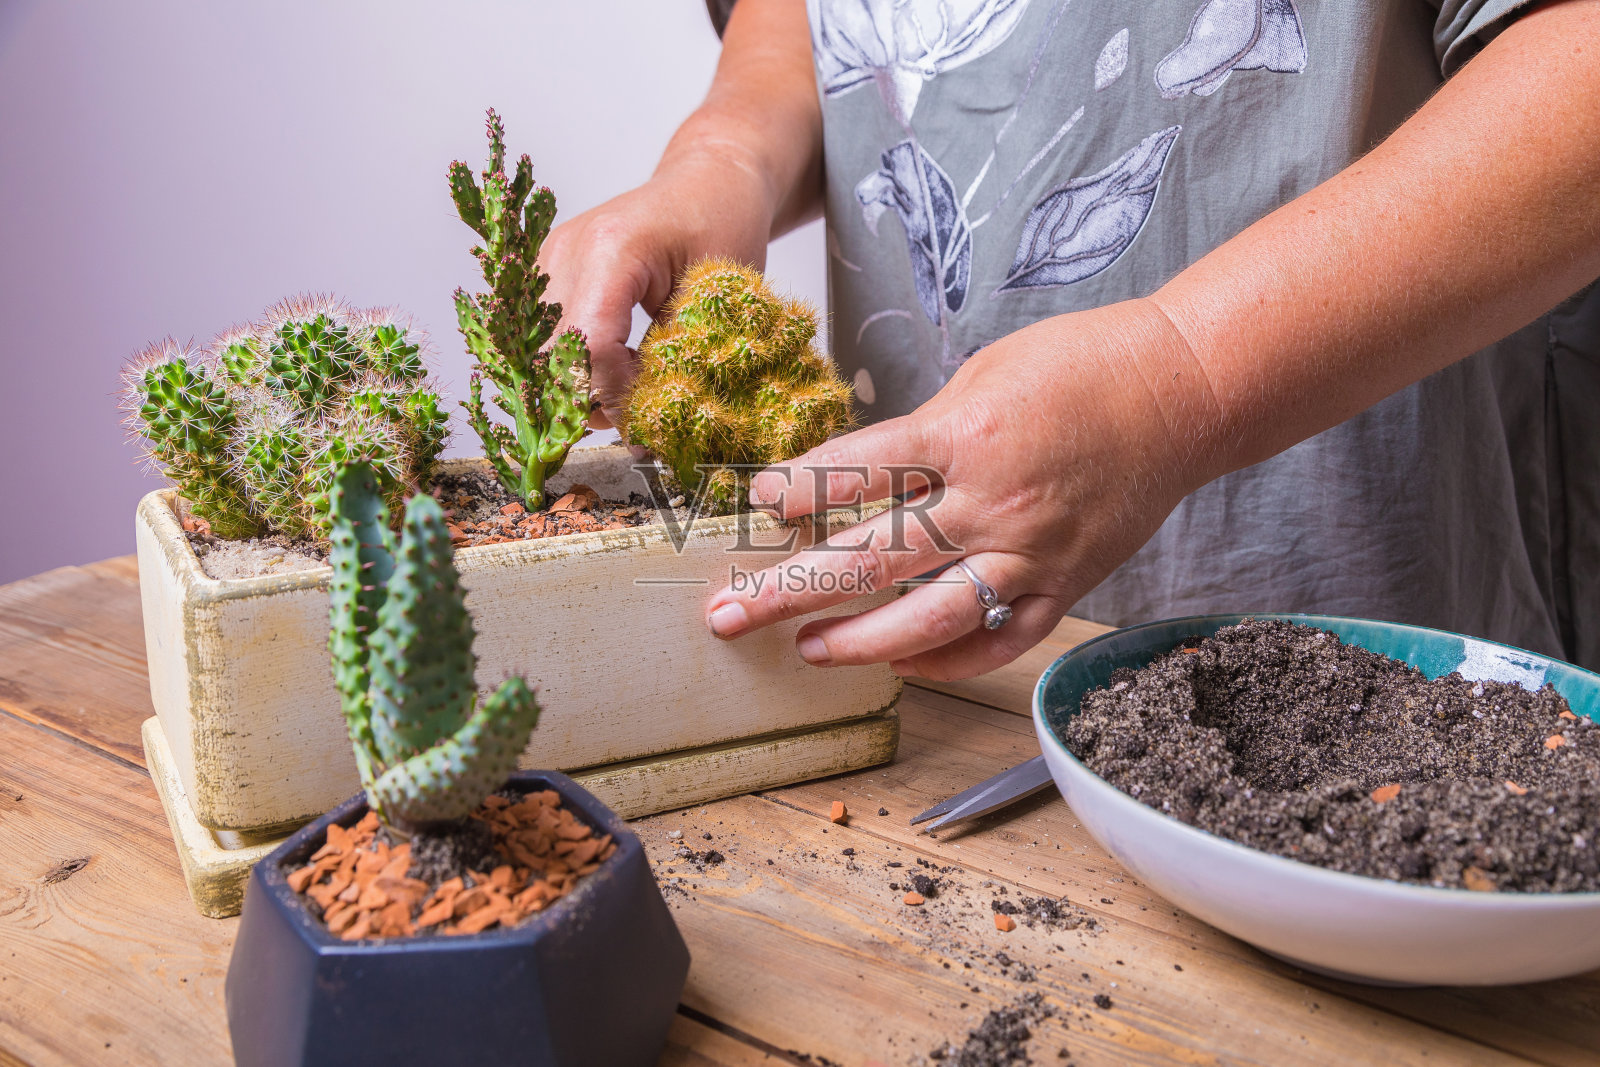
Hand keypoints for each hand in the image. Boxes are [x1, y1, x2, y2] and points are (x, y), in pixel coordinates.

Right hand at [538, 149, 775, 429]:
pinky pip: (547, 335)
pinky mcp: (548, 271)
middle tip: (639, 412)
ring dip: (581, 382)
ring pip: (542, 353)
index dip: (617, 395)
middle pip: (554, 355)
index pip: (592, 347)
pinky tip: (617, 361)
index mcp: (612, 248)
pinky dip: (577, 361)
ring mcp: (550, 259)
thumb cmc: (724, 225)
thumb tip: (646, 425)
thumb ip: (676, 358)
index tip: (649, 421)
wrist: (707, 180)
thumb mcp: (716, 296)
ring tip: (630, 383)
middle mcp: (567, 250)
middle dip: (592, 396)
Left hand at [702, 300, 1221, 679]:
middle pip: (870, 559)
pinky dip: (947, 661)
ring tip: (807, 651)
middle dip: (789, 591)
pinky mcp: (1066, 584)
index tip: (754, 505)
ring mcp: (1031, 553)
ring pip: (928, 617)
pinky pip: (997, 642)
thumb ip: (921, 433)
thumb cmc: (1079, 365)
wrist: (1183, 390)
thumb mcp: (980, 375)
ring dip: (859, 642)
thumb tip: (860, 478)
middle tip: (730, 615)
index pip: (855, 475)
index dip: (795, 493)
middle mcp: (992, 503)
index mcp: (964, 435)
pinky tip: (901, 665)